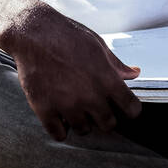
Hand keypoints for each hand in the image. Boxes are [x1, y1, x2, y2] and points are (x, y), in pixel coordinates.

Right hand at [4, 8, 142, 140]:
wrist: (32, 33)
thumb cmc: (66, 35)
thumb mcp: (97, 45)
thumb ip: (116, 64)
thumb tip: (134, 73)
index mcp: (106, 79)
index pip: (131, 108)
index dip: (130, 109)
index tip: (124, 107)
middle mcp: (89, 96)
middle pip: (108, 124)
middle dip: (104, 117)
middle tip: (95, 107)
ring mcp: (67, 105)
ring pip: (84, 130)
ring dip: (81, 122)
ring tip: (74, 108)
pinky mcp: (45, 109)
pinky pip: (58, 134)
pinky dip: (59, 128)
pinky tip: (58, 116)